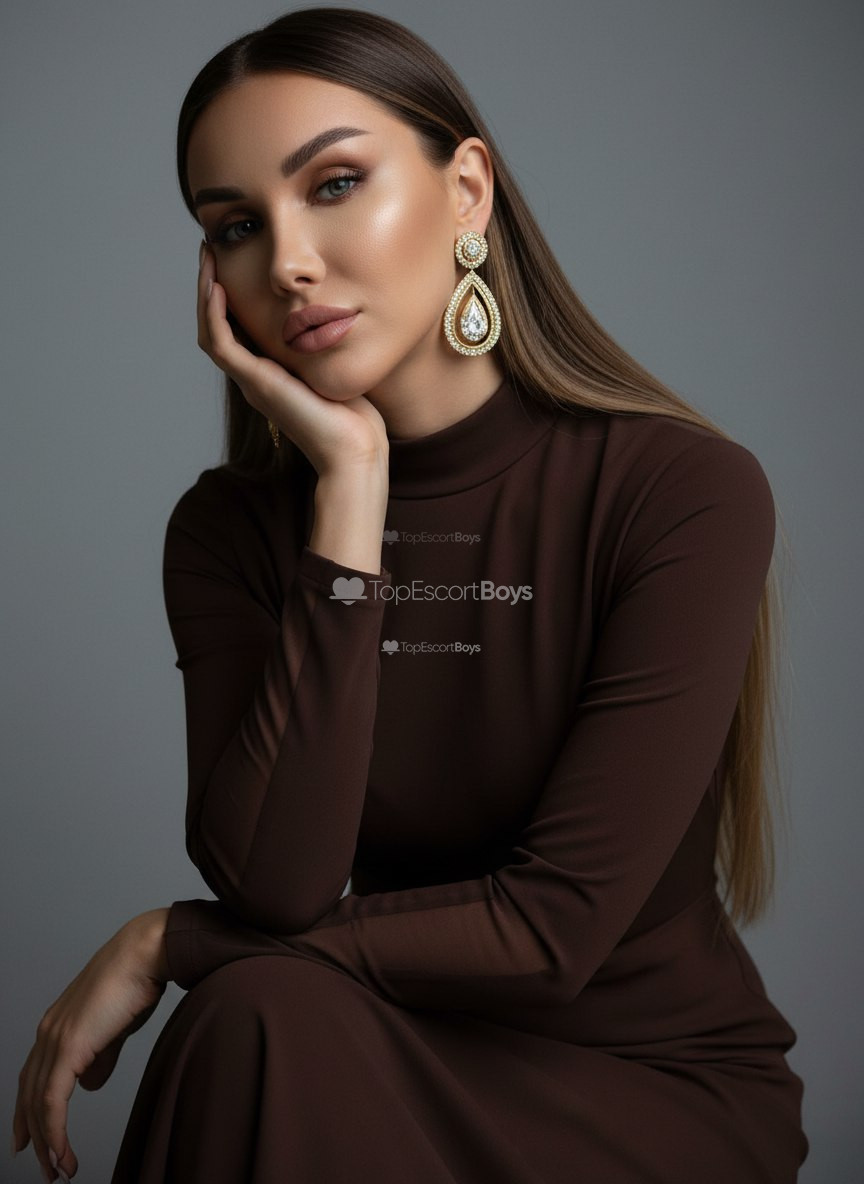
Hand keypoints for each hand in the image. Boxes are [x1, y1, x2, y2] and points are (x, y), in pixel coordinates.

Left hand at [11, 911, 168, 1181]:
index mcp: (57, 1025)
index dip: (27, 1112)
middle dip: (34, 1136)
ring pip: (37, 1103)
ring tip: (58, 1170)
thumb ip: (101, 1055)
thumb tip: (91, 1084)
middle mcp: (48, 1032)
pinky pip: (52, 1100)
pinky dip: (54, 1131)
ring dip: (47, 1142)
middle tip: (45, 1169)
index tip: (29, 1141)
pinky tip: (61, 1152)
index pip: (32, 1077)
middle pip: (29, 1095)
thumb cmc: (137, 981)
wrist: (145, 953)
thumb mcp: (115, 1026)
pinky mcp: (68, 1046)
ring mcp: (55, 1038)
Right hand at [197, 241, 388, 478]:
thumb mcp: (337, 368)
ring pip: (211, 333)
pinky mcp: (256, 384)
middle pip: (216, 327)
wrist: (354, 451)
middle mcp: (255, 378)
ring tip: (206, 259)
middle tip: (209, 251)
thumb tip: (337, 314)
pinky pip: (221, 345)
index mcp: (270, 375)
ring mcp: (252, 382)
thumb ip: (327, 345)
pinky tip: (217, 288)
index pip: (237, 330)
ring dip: (204, 294)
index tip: (232, 260)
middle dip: (209, 288)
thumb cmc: (356, 418)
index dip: (229, 296)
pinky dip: (214, 316)